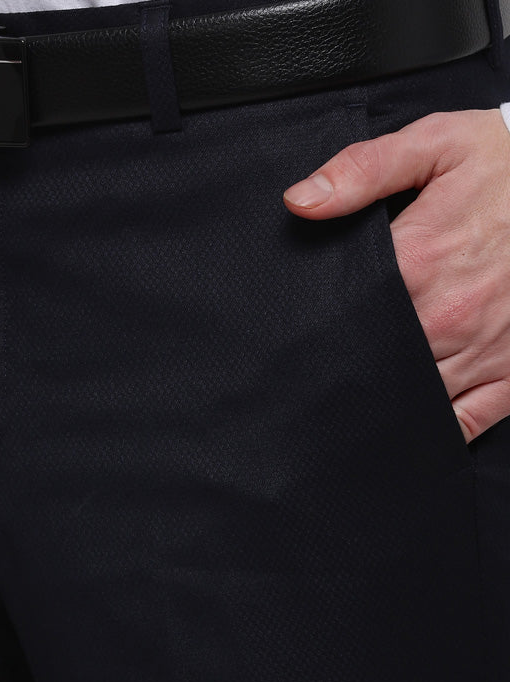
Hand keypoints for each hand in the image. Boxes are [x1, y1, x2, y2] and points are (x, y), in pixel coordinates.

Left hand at [283, 109, 509, 443]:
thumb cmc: (505, 169)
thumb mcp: (435, 147)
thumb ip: (363, 170)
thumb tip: (300, 201)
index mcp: (417, 263)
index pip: (345, 311)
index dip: (317, 323)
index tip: (297, 330)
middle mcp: (445, 317)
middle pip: (372, 358)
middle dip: (343, 364)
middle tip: (315, 370)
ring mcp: (480, 350)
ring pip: (411, 395)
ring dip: (379, 400)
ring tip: (348, 403)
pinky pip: (464, 420)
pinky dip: (433, 430)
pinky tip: (406, 427)